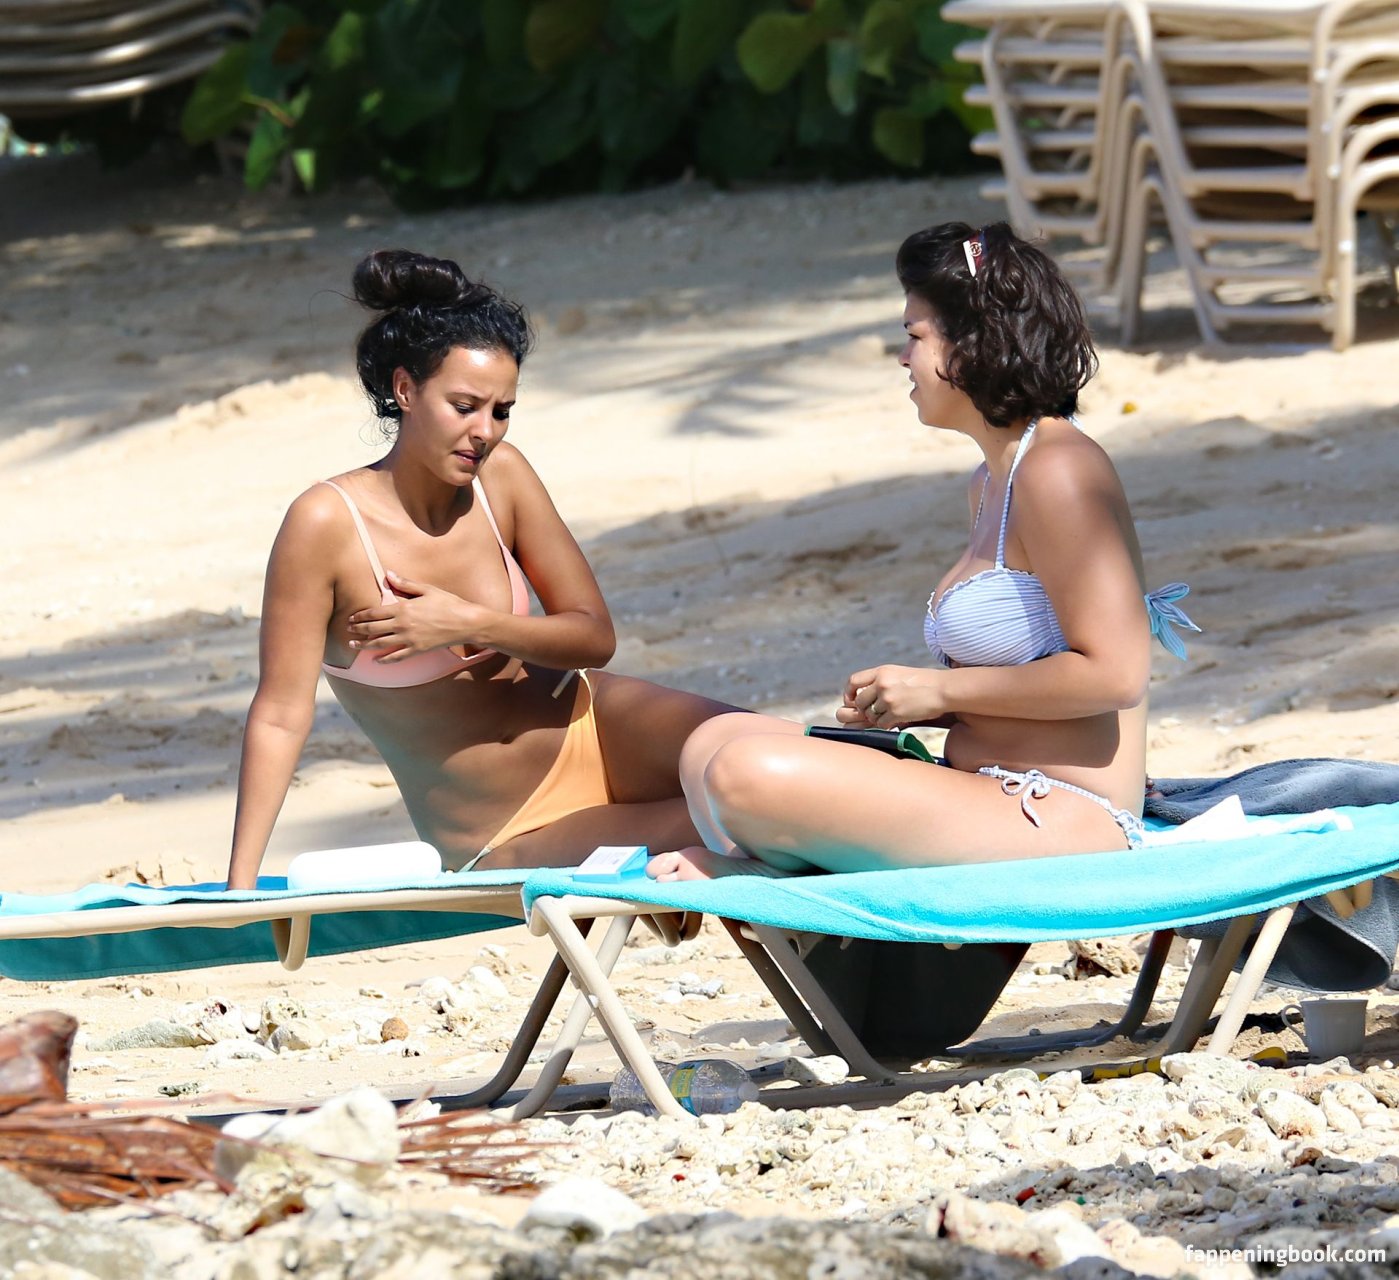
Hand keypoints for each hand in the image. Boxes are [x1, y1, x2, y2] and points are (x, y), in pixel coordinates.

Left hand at [347, 570, 483, 660]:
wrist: (466, 622)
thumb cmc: (448, 603)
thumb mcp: (427, 589)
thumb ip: (406, 584)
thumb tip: (388, 574)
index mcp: (403, 608)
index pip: (375, 612)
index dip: (361, 615)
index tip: (352, 617)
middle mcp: (403, 625)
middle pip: (373, 628)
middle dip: (358, 629)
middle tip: (348, 630)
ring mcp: (409, 639)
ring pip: (380, 644)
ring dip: (364, 645)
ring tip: (353, 645)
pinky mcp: (417, 650)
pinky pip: (397, 657)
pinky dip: (385, 660)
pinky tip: (376, 661)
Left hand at [838, 664, 945, 727]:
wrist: (944, 689)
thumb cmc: (923, 683)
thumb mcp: (899, 673)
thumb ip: (880, 681)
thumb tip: (861, 698)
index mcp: (881, 671)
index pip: (853, 681)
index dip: (849, 693)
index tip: (852, 700)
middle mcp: (882, 683)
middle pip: (859, 701)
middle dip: (865, 709)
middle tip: (877, 711)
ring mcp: (888, 698)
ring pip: (870, 714)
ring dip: (878, 718)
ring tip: (892, 713)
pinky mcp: (896, 712)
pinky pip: (881, 724)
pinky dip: (887, 725)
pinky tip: (898, 719)